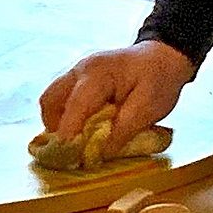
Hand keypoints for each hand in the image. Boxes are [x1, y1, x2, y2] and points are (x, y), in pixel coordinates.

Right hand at [38, 41, 196, 157]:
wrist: (163, 56)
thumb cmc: (158, 79)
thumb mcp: (149, 108)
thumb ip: (124, 129)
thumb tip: (100, 152)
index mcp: (98, 74)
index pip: (75, 105)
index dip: (68, 132)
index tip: (67, 156)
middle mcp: (80, 69)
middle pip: (49, 100)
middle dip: (55, 128)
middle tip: (70, 148)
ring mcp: (76, 72)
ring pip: (52, 100)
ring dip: (59, 123)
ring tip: (77, 140)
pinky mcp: (78, 79)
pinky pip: (62, 99)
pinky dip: (66, 116)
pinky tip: (83, 128)